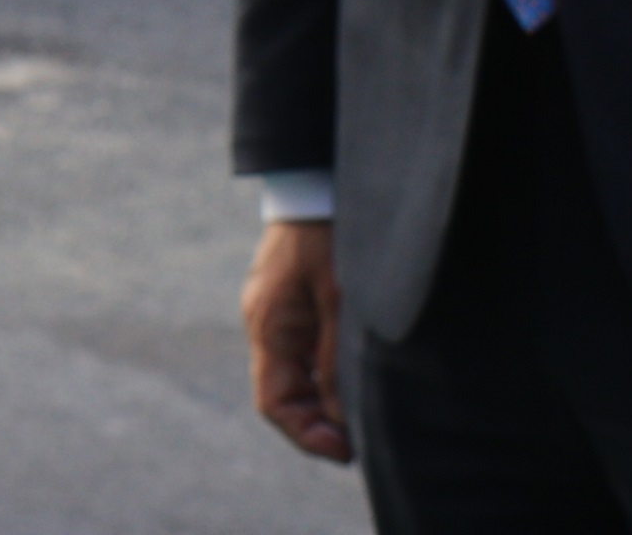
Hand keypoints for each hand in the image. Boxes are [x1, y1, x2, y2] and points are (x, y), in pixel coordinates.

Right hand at [243, 219, 351, 463]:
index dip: (306, 434)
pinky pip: (306, 351)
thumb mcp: (340, 297)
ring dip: (325, 400)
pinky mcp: (295, 301)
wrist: (316, 180)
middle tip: (361, 441)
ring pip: (297, 375)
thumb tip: (339, 416)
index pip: (275, 402)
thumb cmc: (330, 233)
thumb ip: (335, 357)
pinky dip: (326, 373)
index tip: (345, 450)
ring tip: (364, 414)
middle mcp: (267, 324)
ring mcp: (279, 313)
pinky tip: (356, 377)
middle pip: (285, 393)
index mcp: (269, 325)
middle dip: (319, 423)